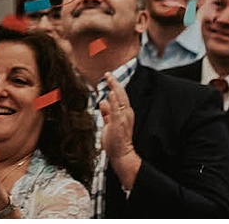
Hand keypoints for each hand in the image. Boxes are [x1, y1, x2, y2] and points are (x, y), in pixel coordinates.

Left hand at [99, 73, 140, 191]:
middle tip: (108, 74)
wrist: (121, 155)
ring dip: (115, 88)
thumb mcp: (109, 124)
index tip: (108, 77)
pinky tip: (110, 93)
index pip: (120, 97)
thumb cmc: (115, 142)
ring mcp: (123, 118)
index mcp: (124, 113)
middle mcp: (126, 114)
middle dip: (115, 83)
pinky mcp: (119, 123)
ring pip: (121, 99)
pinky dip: (114, 101)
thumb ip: (107, 113)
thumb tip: (103, 102)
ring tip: (109, 78)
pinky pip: (117, 110)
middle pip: (122, 95)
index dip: (115, 86)